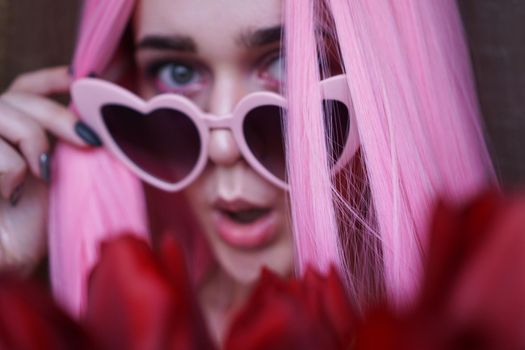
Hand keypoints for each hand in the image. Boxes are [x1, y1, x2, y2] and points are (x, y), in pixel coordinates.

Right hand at [0, 66, 98, 272]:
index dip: (50, 77)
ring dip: (32, 144)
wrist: (6, 258)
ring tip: (39, 175)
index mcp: (11, 129)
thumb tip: (102, 121)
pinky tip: (7, 195)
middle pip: (19, 98)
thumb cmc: (32, 224)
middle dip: (58, 115)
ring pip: (3, 115)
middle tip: (89, 140)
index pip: (24, 88)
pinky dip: (9, 175)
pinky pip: (0, 156)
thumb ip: (71, 146)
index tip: (81, 76)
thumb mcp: (61, 176)